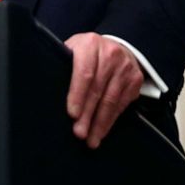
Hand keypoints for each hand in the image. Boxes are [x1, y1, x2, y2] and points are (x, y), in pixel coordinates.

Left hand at [64, 32, 143, 148]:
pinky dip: (111, 120)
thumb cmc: (86, 53)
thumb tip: (49, 90)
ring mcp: (125, 67)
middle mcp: (110, 54)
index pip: (84, 73)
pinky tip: (103, 130)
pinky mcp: (135, 79)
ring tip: (91, 139)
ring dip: (100, 122)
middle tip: (79, 133)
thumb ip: (64, 65)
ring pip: (111, 100)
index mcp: (90, 45)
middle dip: (88, 114)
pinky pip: (122, 104)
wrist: (114, 47)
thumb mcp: (72, 51)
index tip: (72, 114)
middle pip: (97, 89)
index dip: (78, 95)